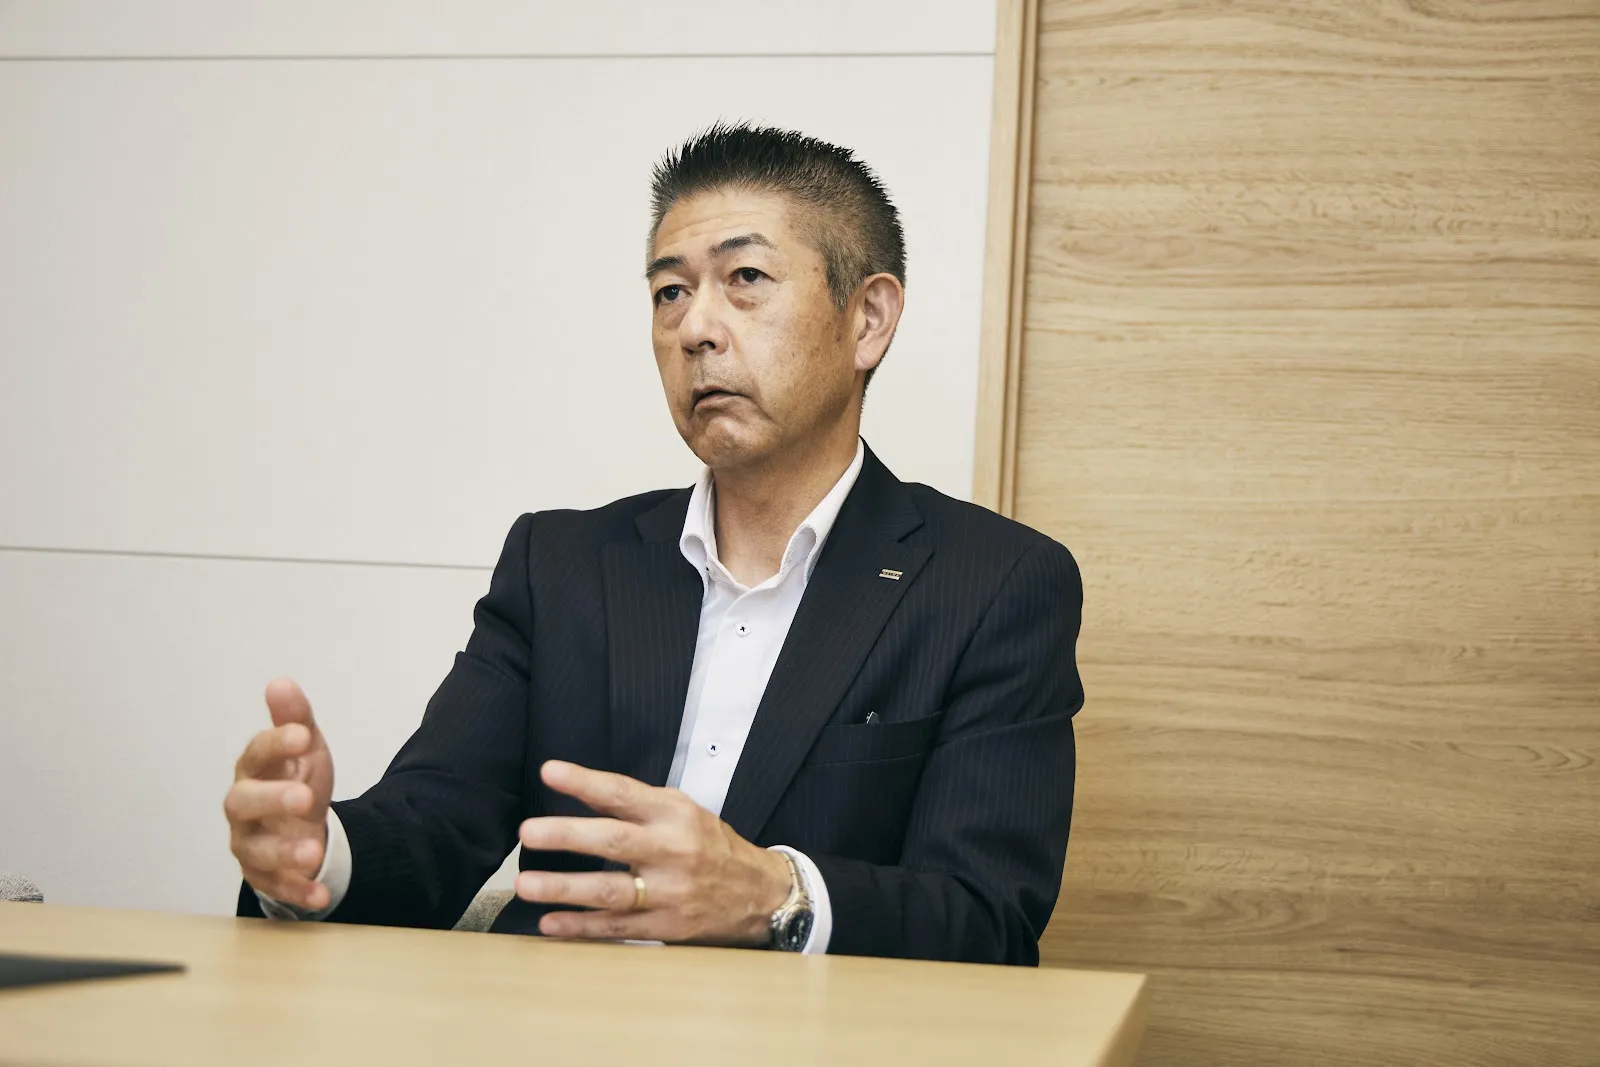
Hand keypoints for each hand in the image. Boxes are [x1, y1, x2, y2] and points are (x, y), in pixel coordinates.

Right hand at [223, 678, 335, 910]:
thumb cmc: (295, 779)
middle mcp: (243, 808)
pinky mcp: (263, 877)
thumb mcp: (304, 749)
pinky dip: (298, 891)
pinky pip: (276, 888)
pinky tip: (322, 893)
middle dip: (272, 800)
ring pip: (255, 851)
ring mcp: (249, 844)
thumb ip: (295, 718)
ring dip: (284, 853)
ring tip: (313, 852)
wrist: (298, 826)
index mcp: (253, 770)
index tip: (303, 735)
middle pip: (243, 803)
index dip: (276, 744)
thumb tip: (280, 682)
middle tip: (306, 798)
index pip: (256, 753)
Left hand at [514, 761, 792, 946]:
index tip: (549, 772)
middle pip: (614, 841)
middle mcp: (673, 850)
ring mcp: (670, 892)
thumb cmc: (711, 845)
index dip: (586, 782)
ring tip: (526, 884)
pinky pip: (618, 928)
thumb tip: (582, 791)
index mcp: (675, 814)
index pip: (624, 794)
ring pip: (611, 890)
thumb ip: (638, 805)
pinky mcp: (668, 927)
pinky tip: (551, 924)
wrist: (761, 893)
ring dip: (565, 888)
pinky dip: (582, 927)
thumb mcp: (685, 812)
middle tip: (529, 832)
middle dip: (568, 836)